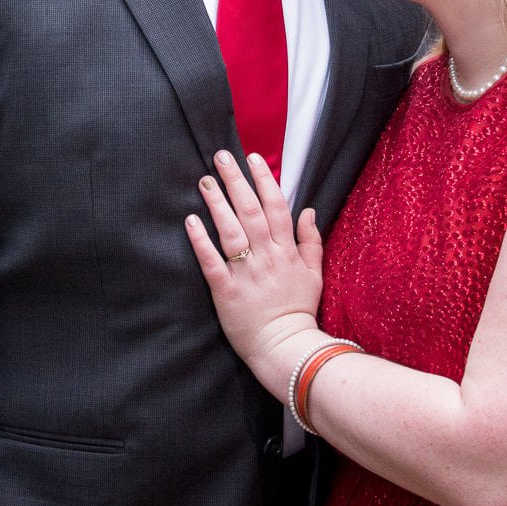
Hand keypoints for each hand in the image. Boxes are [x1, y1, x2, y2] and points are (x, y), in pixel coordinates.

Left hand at [184, 150, 324, 386]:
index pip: (276, 207)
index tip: (253, 158)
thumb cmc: (299, 311)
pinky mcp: (226, 291)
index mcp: (287, 251)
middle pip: (250, 211)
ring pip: (231, 231)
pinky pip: (212, 261)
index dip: (264, 180)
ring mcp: (246, 273)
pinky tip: (191, 221)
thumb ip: (311, 241)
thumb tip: (308, 209)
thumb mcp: (315, 274)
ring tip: (205, 181)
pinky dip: (201, 241)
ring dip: (217, 204)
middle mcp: (267, 257)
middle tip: (221, 157)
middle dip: (236, 181)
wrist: (287, 348)